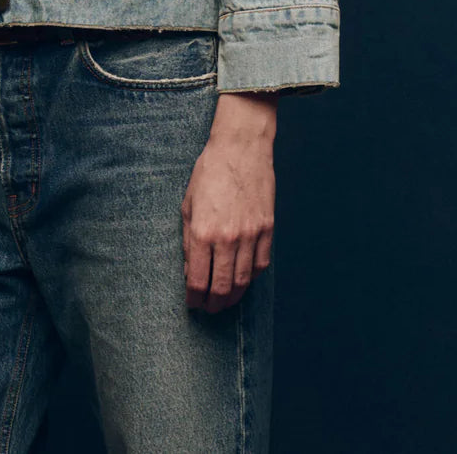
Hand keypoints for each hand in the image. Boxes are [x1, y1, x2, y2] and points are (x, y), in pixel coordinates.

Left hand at [182, 92, 276, 311]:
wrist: (241, 149)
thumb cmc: (210, 172)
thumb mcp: (188, 204)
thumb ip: (189, 240)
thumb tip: (190, 270)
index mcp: (204, 232)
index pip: (199, 280)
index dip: (194, 297)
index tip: (192, 302)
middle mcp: (228, 238)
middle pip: (223, 287)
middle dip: (214, 303)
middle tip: (209, 308)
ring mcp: (251, 235)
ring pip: (243, 280)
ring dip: (233, 295)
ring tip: (224, 299)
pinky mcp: (267, 229)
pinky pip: (260, 264)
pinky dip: (251, 277)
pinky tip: (242, 279)